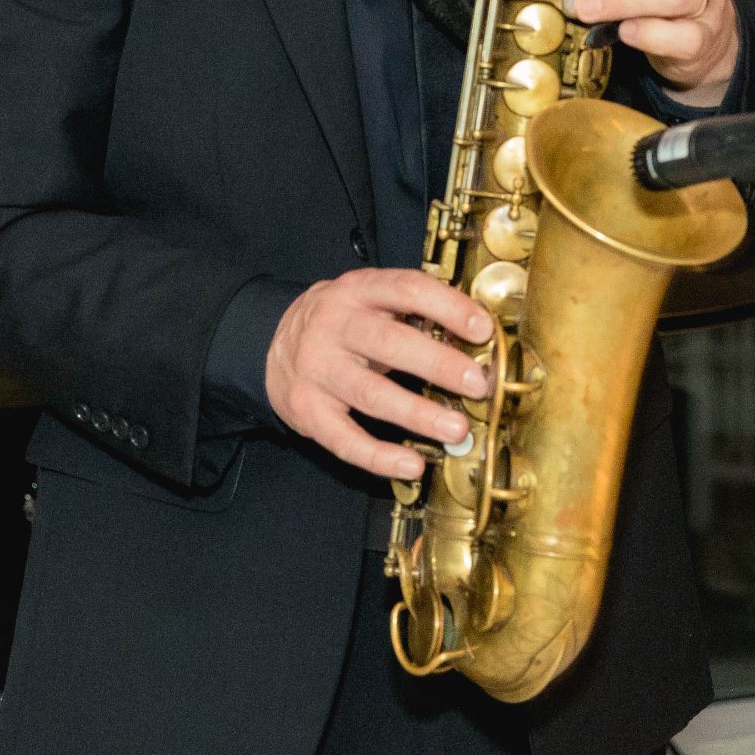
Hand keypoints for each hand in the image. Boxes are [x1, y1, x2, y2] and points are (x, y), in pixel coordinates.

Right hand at [265, 268, 492, 480]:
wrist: (272, 342)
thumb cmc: (340, 323)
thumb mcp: (369, 300)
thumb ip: (411, 312)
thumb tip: (473, 334)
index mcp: (357, 291)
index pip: (405, 289)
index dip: (447, 307)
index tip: (482, 329)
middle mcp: (333, 326)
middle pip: (389, 343)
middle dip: (438, 364)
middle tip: (478, 383)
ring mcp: (317, 369)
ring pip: (371, 394)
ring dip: (418, 413)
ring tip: (456, 428)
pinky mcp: (307, 410)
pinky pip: (345, 439)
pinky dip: (380, 456)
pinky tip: (412, 464)